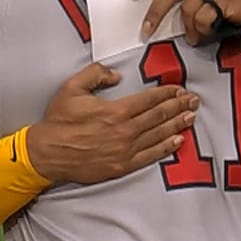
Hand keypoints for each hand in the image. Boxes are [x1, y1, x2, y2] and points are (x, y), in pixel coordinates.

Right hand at [25, 62, 197, 184]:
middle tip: (193, 101)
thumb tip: (116, 75)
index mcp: (116, 111)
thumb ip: (96, 74)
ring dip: (177, 125)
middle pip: (159, 116)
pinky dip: (166, 148)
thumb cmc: (58, 121)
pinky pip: (150, 155)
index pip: (149, 100)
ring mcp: (125, 150)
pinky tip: (178, 141)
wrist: (47, 153)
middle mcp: (125, 130)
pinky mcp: (122, 166)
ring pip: (158, 135)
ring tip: (190, 117)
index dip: (167, 94)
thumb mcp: (72, 88)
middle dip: (178, 107)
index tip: (178, 90)